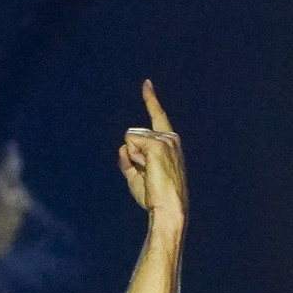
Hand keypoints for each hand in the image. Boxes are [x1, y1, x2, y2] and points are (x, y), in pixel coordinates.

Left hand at [118, 80, 186, 221]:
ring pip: (130, 138)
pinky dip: (132, 159)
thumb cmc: (155, 197)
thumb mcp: (136, 177)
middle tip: (147, 175)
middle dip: (131, 155)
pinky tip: (147, 170)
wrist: (168, 208)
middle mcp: (170, 138)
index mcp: (169, 143)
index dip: (151, 99)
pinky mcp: (158, 144)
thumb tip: (123, 148)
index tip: (146, 84)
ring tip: (148, 173)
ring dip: (132, 158)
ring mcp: (165, 140)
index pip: (158, 117)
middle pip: (132, 134)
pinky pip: (130, 144)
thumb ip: (128, 161)